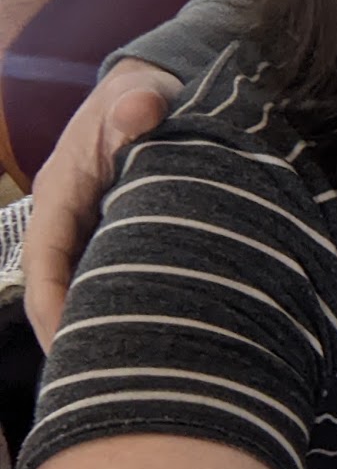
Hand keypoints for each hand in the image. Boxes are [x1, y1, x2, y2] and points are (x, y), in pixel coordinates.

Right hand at [24, 59, 180, 349]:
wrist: (158, 85)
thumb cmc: (146, 91)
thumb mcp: (141, 91)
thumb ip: (138, 104)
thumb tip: (140, 110)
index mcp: (62, 188)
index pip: (46, 258)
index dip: (53, 306)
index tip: (70, 346)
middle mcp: (68, 215)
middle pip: (60, 286)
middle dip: (74, 334)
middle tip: (100, 383)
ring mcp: (90, 227)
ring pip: (83, 287)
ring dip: (96, 327)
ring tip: (124, 377)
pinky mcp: (114, 234)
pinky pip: (108, 279)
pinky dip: (120, 308)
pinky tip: (147, 343)